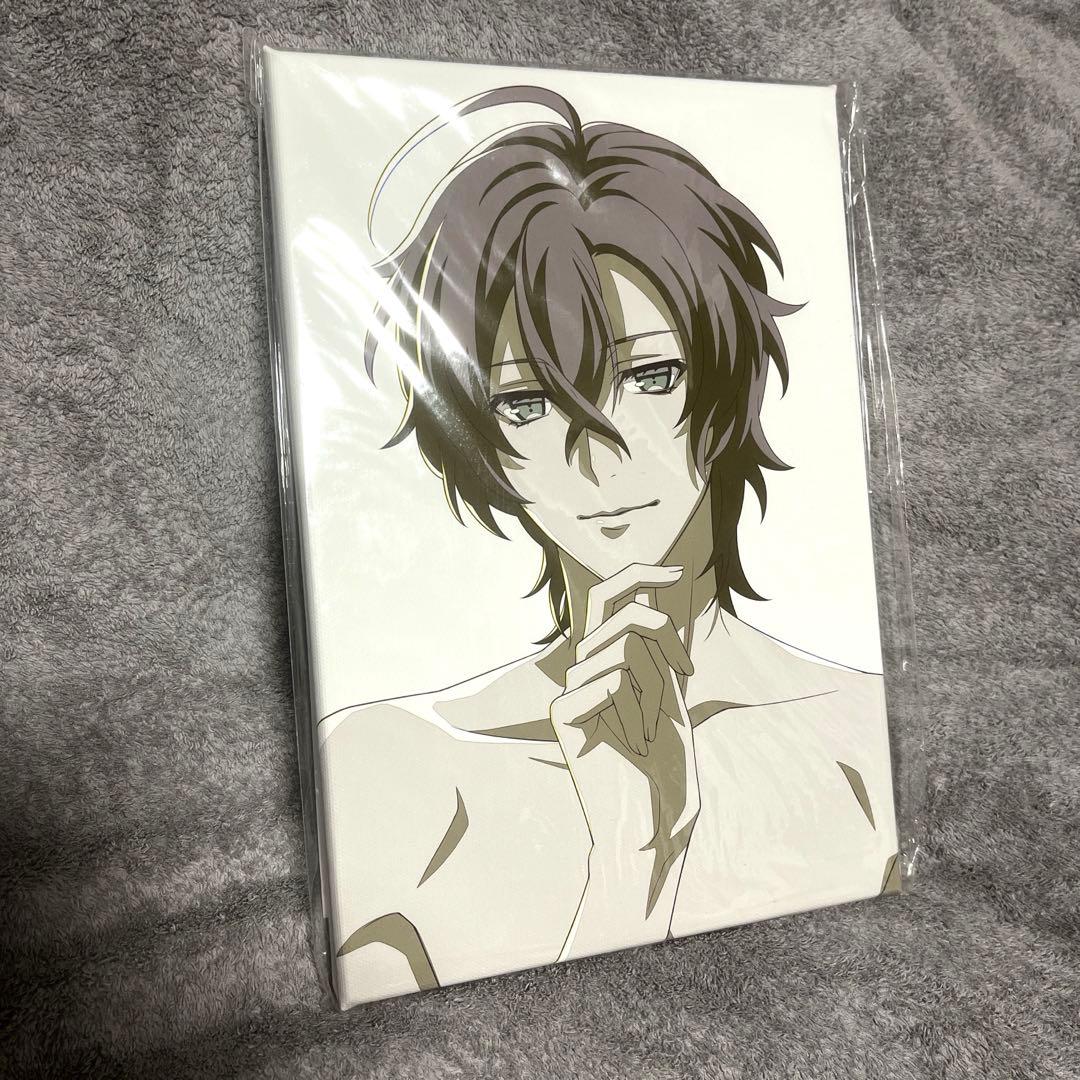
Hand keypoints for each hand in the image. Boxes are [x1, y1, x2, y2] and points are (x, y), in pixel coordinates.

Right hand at [551, 563, 700, 944]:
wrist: (649, 823)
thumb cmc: (661, 767)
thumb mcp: (665, 694)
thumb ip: (652, 647)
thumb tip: (651, 590)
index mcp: (603, 664)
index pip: (607, 599)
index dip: (637, 574)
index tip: (677, 572)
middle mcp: (580, 671)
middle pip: (614, 610)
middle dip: (658, 625)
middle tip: (684, 660)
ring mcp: (567, 692)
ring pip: (623, 649)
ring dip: (655, 687)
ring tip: (652, 729)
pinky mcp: (562, 714)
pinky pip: (611, 680)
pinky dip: (637, 710)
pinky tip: (634, 743)